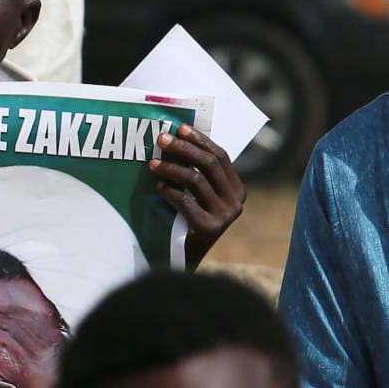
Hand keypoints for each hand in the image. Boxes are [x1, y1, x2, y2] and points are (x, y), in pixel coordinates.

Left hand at [149, 126, 244, 270]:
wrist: (185, 259)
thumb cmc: (187, 222)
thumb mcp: (199, 196)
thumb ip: (197, 173)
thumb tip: (176, 138)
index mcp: (237, 190)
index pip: (220, 156)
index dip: (200, 140)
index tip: (180, 128)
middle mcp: (236, 202)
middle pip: (209, 164)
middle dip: (184, 148)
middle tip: (161, 139)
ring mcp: (225, 216)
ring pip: (196, 180)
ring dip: (171, 168)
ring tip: (152, 164)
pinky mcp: (209, 228)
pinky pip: (185, 200)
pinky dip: (169, 191)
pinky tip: (158, 188)